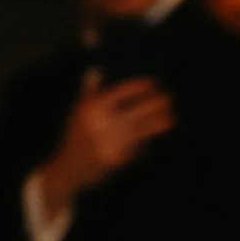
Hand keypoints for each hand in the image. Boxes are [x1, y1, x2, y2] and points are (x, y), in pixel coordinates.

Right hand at [38, 70, 172, 214]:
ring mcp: (110, 142)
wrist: (67, 171)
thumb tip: (96, 69)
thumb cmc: (75, 138)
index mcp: (90, 109)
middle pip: (136, 110)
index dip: (138, 87)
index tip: (153, 82)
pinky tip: (151, 137)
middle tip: (169, 98)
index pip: (120, 92)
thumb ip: (88, 92)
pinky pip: (137, 147)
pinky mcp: (117, 159)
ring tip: (171, 118)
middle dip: (156, 104)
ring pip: (142, 129)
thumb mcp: (77, 114)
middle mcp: (101, 123)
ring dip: (158, 123)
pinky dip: (145, 142)